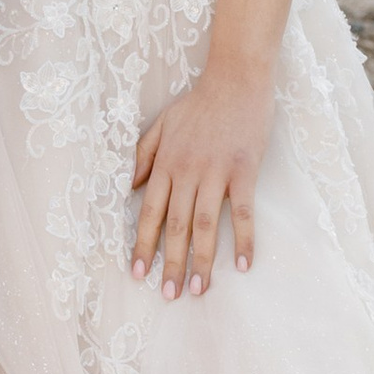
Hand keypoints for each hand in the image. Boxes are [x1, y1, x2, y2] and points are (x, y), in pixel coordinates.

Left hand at [130, 60, 270, 295]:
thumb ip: (143, 156)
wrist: (236, 79)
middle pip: (175, 225)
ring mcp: (217, 172)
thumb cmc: (199, 103)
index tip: (138, 274)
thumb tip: (129, 187)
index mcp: (166, 164)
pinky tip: (242, 265)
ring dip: (200, 260)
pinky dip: (243, 239)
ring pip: (204, 224)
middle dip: (169, 263)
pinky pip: (243, 211)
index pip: (150, 212)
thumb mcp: (161, 125)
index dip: (143, 244)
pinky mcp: (244, 171)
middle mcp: (187, 171)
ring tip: (197, 290)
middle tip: (168, 295)